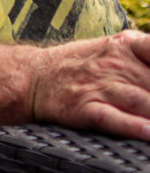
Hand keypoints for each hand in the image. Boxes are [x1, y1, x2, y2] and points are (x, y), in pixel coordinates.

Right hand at [29, 28, 149, 139]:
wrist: (34, 76)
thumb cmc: (83, 65)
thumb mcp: (115, 48)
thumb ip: (145, 56)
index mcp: (126, 45)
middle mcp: (115, 63)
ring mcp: (99, 86)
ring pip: (141, 101)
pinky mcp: (85, 108)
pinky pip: (113, 118)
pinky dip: (134, 127)